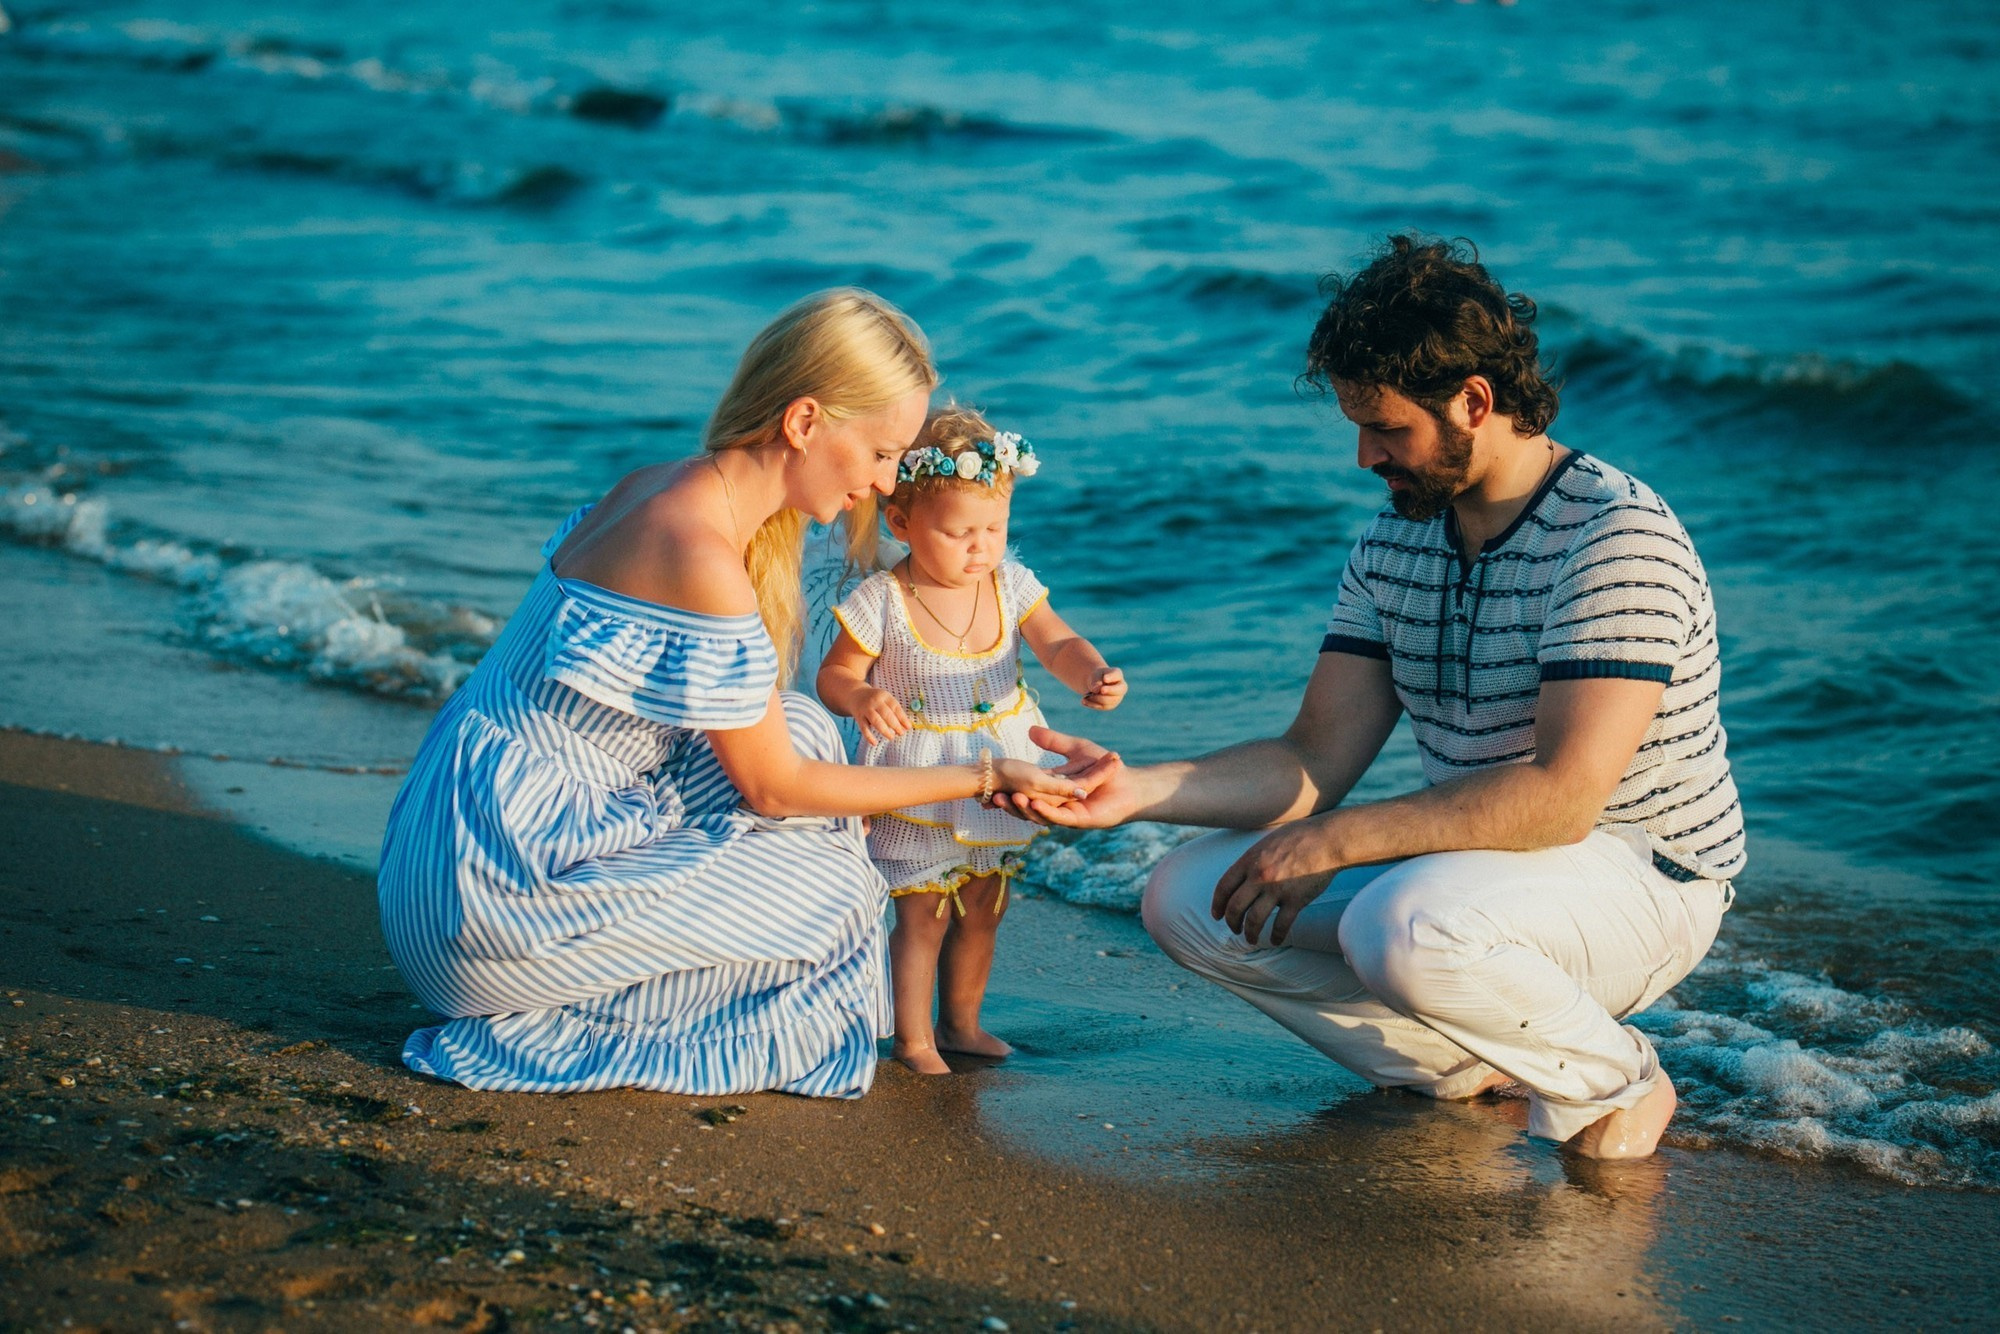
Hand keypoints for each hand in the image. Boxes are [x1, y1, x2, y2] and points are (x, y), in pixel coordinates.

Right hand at [854, 687, 911, 745]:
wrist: (855, 695)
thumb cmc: (875, 700)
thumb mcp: (885, 700)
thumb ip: (895, 711)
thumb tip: (906, 726)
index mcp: (884, 696)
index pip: (895, 707)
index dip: (902, 718)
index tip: (908, 727)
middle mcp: (875, 701)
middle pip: (886, 714)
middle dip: (895, 725)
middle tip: (901, 733)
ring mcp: (866, 709)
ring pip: (876, 721)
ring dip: (885, 731)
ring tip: (891, 737)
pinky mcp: (858, 717)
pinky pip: (864, 728)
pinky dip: (869, 737)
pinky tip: (875, 743)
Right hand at [1001, 726, 1134, 828]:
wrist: (1131, 782)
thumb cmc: (1108, 766)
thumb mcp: (1077, 748)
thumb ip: (1054, 742)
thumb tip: (1030, 730)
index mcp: (1054, 791)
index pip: (1026, 790)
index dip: (1009, 789)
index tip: (989, 786)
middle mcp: (1057, 805)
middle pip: (1027, 806)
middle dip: (1009, 803)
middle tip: (992, 797)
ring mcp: (1067, 814)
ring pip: (1040, 814)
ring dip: (1024, 808)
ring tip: (1011, 798)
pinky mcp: (1079, 820)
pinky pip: (1060, 818)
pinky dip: (1047, 812)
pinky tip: (1036, 803)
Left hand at [1082, 666, 1125, 710]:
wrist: (1096, 684)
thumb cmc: (1097, 677)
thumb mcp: (1094, 676)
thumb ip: (1096, 681)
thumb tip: (1096, 690)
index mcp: (1117, 675)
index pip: (1116, 675)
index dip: (1111, 677)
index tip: (1104, 678)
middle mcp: (1121, 687)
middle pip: (1118, 690)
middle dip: (1110, 690)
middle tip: (1101, 690)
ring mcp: (1117, 697)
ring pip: (1109, 700)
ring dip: (1096, 698)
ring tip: (1085, 696)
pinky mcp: (1111, 705)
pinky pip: (1103, 706)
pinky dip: (1092, 704)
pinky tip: (1083, 701)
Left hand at [1210, 818, 1341, 945]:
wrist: (1327, 839)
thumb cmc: (1299, 837)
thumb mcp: (1267, 842)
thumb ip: (1253, 859)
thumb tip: (1242, 876)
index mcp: (1249, 860)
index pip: (1223, 887)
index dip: (1217, 904)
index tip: (1217, 915)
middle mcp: (1259, 876)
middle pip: (1235, 907)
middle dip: (1232, 922)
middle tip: (1234, 929)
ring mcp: (1277, 889)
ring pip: (1254, 920)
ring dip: (1250, 934)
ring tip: (1251, 939)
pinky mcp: (1296, 900)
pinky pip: (1281, 925)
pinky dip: (1276, 936)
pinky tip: (1275, 940)